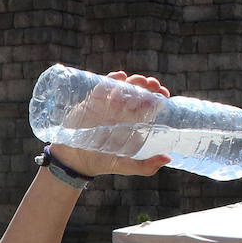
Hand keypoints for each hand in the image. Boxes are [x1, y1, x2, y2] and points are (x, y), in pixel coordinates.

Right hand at [49, 71, 171, 178]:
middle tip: (152, 84)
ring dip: (132, 82)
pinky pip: (101, 88)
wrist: (74, 161)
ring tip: (138, 80)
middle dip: (146, 86)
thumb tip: (167, 158)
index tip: (164, 94)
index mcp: (132, 124)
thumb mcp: (124, 166)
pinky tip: (119, 77)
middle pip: (137, 94)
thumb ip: (144, 166)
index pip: (147, 107)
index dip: (157, 98)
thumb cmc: (101, 163)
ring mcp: (106, 106)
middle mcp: (121, 112)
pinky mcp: (91, 103)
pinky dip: (110, 80)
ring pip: (122, 88)